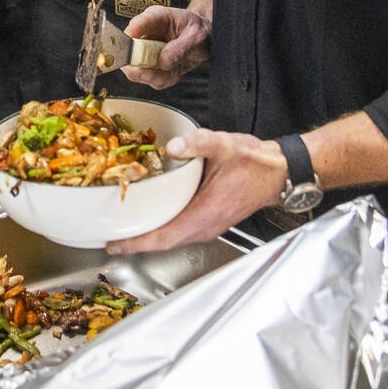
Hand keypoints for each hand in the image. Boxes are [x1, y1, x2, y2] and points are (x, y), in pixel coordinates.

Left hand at [107, 130, 285, 253]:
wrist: (278, 172)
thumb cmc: (255, 163)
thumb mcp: (225, 145)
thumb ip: (198, 143)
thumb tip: (173, 146)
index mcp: (205, 214)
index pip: (164, 237)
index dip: (137, 243)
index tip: (114, 244)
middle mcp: (205, 226)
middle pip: (163, 242)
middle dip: (135, 243)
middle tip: (109, 237)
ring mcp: (208, 226)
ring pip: (172, 239)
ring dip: (147, 237)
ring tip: (123, 231)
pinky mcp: (209, 221)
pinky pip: (180, 232)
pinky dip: (161, 230)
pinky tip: (150, 219)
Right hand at [122, 5, 210, 89]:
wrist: (204, 37)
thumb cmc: (198, 30)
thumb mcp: (195, 35)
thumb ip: (179, 48)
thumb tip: (162, 62)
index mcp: (154, 18)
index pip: (135, 26)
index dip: (131, 40)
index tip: (136, 52)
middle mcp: (144, 35)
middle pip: (127, 54)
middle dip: (143, 67)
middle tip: (162, 67)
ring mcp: (144, 52)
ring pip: (136, 72)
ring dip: (158, 76)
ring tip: (175, 67)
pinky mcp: (149, 66)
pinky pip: (150, 80)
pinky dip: (165, 80)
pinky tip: (175, 70)